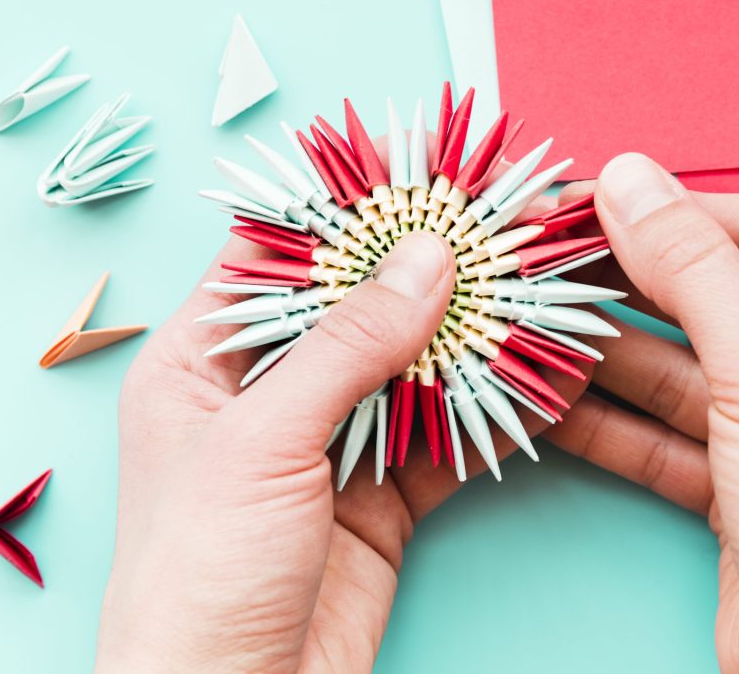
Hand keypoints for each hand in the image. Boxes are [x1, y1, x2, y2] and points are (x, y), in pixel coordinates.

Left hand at [94, 190, 581, 669]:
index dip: (347, 205)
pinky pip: (444, 435)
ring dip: (471, 332)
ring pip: (411, 367)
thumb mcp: (263, 442)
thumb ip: (348, 346)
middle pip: (359, 306)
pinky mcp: (380, 495)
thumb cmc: (199, 575)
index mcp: (202, 361)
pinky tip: (539, 374)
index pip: (279, 254)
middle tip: (497, 220)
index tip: (416, 163)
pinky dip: (492, 408)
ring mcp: (328, 444)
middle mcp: (266, 393)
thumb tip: (422, 256)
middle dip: (428, 266)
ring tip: (533, 283)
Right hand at [546, 154, 738, 672]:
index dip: (676, 214)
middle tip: (545, 258)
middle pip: (715, 298)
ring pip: (680, 367)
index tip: (593, 200)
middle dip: (629, 284)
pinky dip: (608, 416)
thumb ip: (694, 271)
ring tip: (530, 322)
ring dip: (605, 353)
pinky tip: (548, 397)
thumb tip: (632, 181)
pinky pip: (665, 428)